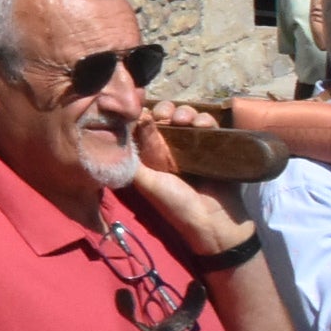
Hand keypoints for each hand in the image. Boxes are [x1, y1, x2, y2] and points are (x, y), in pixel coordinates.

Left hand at [124, 105, 250, 243]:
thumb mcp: (147, 183)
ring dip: (186, 112)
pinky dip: (206, 120)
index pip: (145, 125)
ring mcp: (195, 146)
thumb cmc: (176, 204)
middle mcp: (172, 148)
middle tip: (166, 115)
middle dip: (166, 110)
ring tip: (185, 121)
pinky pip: (210, 126)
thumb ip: (131, 162)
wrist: (214, 221)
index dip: (143, 114)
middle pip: (167, 116)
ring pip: (188, 117)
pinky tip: (203, 124)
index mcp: (153, 155)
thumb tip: (113, 137)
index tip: (143, 109)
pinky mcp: (216, 147)